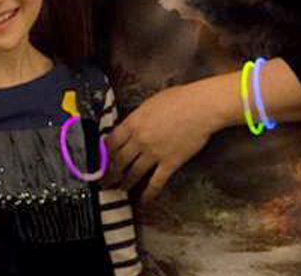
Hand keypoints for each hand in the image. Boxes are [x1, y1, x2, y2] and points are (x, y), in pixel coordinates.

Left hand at [107, 84, 215, 201]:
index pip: (111, 142)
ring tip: (119, 189)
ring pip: (134, 173)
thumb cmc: (178, 99)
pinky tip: (143, 200)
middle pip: (119, 160)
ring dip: (125, 183)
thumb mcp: (149, 103)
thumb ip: (137, 117)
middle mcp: (139, 140)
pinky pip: (156, 182)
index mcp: (132, 123)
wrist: (199, 107)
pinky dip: (148, 193)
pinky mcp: (170, 163)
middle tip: (105, 181)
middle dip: (110, 173)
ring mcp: (154, 153)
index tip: (100, 161)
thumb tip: (130, 125)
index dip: (104, 154)